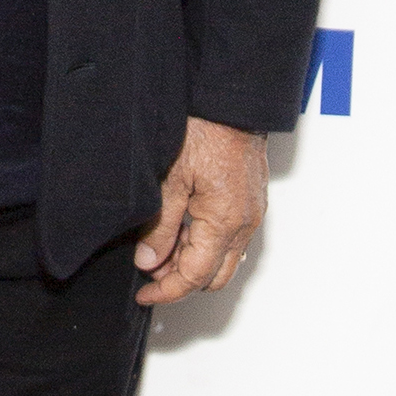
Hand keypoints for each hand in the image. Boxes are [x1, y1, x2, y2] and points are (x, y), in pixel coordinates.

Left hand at [134, 119, 266, 306]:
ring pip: (223, 259)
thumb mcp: (169, 180)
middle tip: (150, 270)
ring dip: (193, 261)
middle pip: (214, 276)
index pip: (195, 276)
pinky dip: (206, 244)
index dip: (167, 292)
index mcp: (225, 221)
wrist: (232, 101)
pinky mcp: (250, 202)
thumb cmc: (205, 129)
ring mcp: (251, 213)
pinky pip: (231, 238)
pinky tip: (182, 229)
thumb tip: (148, 261)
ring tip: (160, 246)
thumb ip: (159, 226)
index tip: (145, 294)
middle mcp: (245, 223)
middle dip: (181, 280)